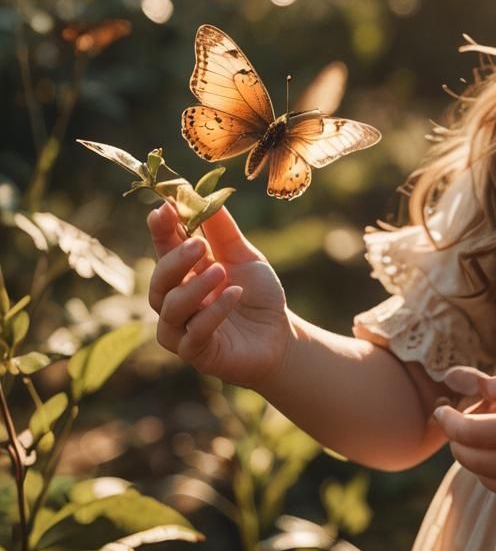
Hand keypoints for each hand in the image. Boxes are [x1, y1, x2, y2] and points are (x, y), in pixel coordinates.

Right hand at [147, 200, 288, 386]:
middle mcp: (176, 301)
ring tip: (221, 271)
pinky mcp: (196, 352)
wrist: (279, 334)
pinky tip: (235, 294)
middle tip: (198, 245)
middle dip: (174, 261)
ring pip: (171, 308)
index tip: (163, 209)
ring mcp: (182, 329)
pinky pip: (194, 333)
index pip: (164, 249)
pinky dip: (214, 312)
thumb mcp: (244, 257)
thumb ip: (224, 232)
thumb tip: (210, 198)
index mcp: (185, 273)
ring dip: (195, 287)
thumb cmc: (257, 294)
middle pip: (159, 281)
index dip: (161, 230)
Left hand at [432, 367, 495, 512]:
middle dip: (456, 437)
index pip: (475, 432)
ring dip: (471, 453)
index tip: (440, 409)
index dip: (450, 421)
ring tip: (489, 431)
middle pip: (471, 458)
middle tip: (464, 417)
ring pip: (481, 476)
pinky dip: (489, 469)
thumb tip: (474, 382)